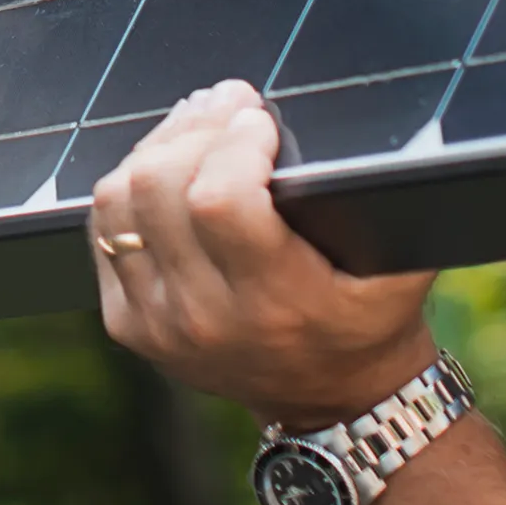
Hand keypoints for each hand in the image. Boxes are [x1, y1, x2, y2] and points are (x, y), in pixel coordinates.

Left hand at [84, 82, 440, 424]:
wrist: (331, 402)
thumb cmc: (369, 320)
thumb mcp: (401, 268)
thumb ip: (382, 204)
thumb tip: (372, 128)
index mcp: (277, 303)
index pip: (222, 200)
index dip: (234, 143)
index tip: (259, 117)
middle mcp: (207, 319)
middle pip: (159, 188)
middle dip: (196, 127)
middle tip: (229, 103)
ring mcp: (158, 324)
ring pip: (118, 202)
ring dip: (157, 147)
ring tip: (199, 123)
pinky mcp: (127, 325)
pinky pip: (104, 231)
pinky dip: (131, 186)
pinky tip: (168, 165)